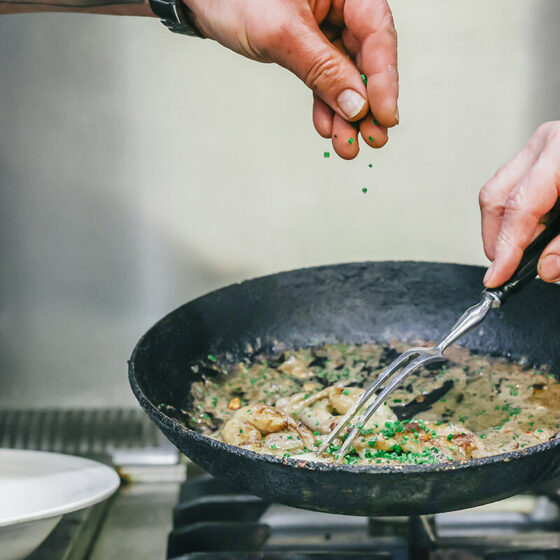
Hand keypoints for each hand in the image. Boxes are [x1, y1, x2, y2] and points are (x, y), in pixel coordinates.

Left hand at [186, 0, 398, 158]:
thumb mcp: (282, 32)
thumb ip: (322, 68)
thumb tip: (356, 105)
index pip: (377, 33)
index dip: (384, 79)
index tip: (385, 115)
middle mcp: (340, 6)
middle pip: (366, 59)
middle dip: (367, 104)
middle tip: (373, 138)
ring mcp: (325, 28)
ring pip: (345, 75)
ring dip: (347, 113)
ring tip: (347, 144)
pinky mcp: (309, 46)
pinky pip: (324, 78)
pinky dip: (325, 103)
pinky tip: (328, 126)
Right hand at [479, 121, 559, 286]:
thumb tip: (547, 268)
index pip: (520, 206)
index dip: (506, 247)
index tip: (499, 274)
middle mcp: (548, 144)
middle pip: (497, 197)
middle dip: (499, 239)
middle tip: (509, 267)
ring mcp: (542, 148)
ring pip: (498, 194)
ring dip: (508, 230)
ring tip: (530, 249)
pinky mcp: (541, 159)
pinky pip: (512, 191)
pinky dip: (521, 218)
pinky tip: (537, 233)